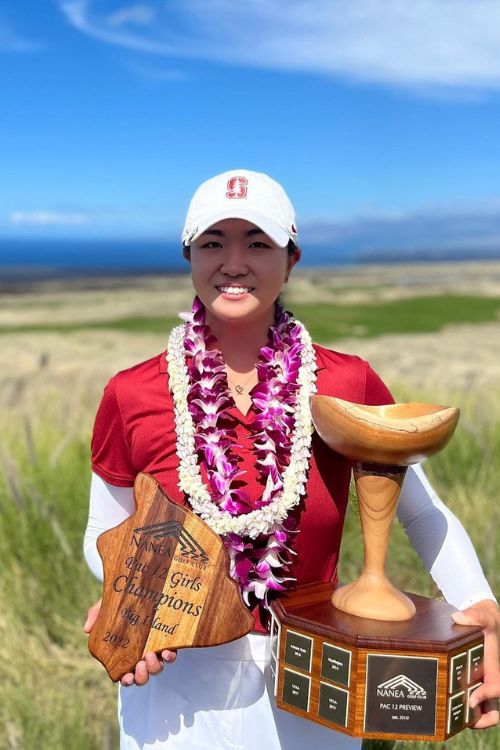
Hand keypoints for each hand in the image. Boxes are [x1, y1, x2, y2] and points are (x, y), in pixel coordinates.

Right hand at [84, 599, 176, 686]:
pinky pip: (171, 654)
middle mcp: (141, 653)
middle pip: (143, 676)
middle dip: (142, 676)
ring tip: (150, 656)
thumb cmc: (121, 600)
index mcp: (126, 652)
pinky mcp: (169, 639)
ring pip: (157, 668)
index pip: (126, 673)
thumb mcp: (107, 606)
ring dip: (154, 667)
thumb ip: (95, 615)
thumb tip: (86, 629)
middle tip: (139, 665)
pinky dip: (170, 657)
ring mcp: (156, 647)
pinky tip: (167, 651)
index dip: (127, 680)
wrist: (141, 585)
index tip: (126, 677)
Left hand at [452, 599, 499, 728]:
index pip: (496, 689)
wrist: (481, 621)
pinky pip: (470, 702)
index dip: (485, 696)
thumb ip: (473, 616)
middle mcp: (488, 681)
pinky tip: (446, 704)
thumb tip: (458, 617)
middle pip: (492, 710)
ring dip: (471, 717)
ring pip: (481, 711)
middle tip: (464, 718)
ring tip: (454, 718)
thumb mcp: (481, 616)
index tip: (471, 698)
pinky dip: (462, 708)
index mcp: (494, 670)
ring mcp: (480, 684)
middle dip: (481, 719)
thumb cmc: (484, 621)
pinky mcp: (471, 683)